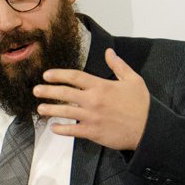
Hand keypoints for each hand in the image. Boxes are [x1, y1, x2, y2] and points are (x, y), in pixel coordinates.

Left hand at [36, 50, 150, 151]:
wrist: (148, 129)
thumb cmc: (141, 104)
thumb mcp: (133, 80)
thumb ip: (118, 65)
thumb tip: (109, 52)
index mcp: (100, 86)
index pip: (74, 77)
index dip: (58, 75)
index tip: (46, 75)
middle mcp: (92, 100)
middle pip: (64, 93)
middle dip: (48, 91)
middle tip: (36, 90)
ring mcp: (91, 117)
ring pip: (64, 112)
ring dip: (50, 110)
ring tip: (40, 108)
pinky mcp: (93, 132)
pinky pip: (72, 130)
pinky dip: (61, 129)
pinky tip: (53, 127)